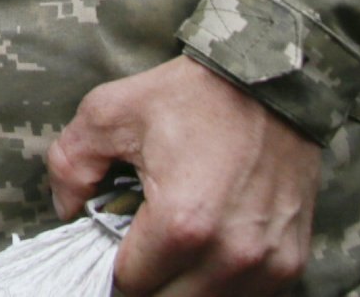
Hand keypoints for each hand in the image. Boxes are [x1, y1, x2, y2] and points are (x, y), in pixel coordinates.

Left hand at [45, 55, 319, 295]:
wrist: (270, 82)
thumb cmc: (190, 96)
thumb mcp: (108, 113)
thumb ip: (70, 166)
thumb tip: (67, 211)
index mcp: (182, 224)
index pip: (131, 284)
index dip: (114, 263)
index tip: (113, 237)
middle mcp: (231, 255)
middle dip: (149, 279)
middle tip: (141, 244)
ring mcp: (268, 264)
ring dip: (185, 284)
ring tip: (175, 247)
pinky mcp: (292, 262)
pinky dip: (222, 284)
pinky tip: (209, 251)